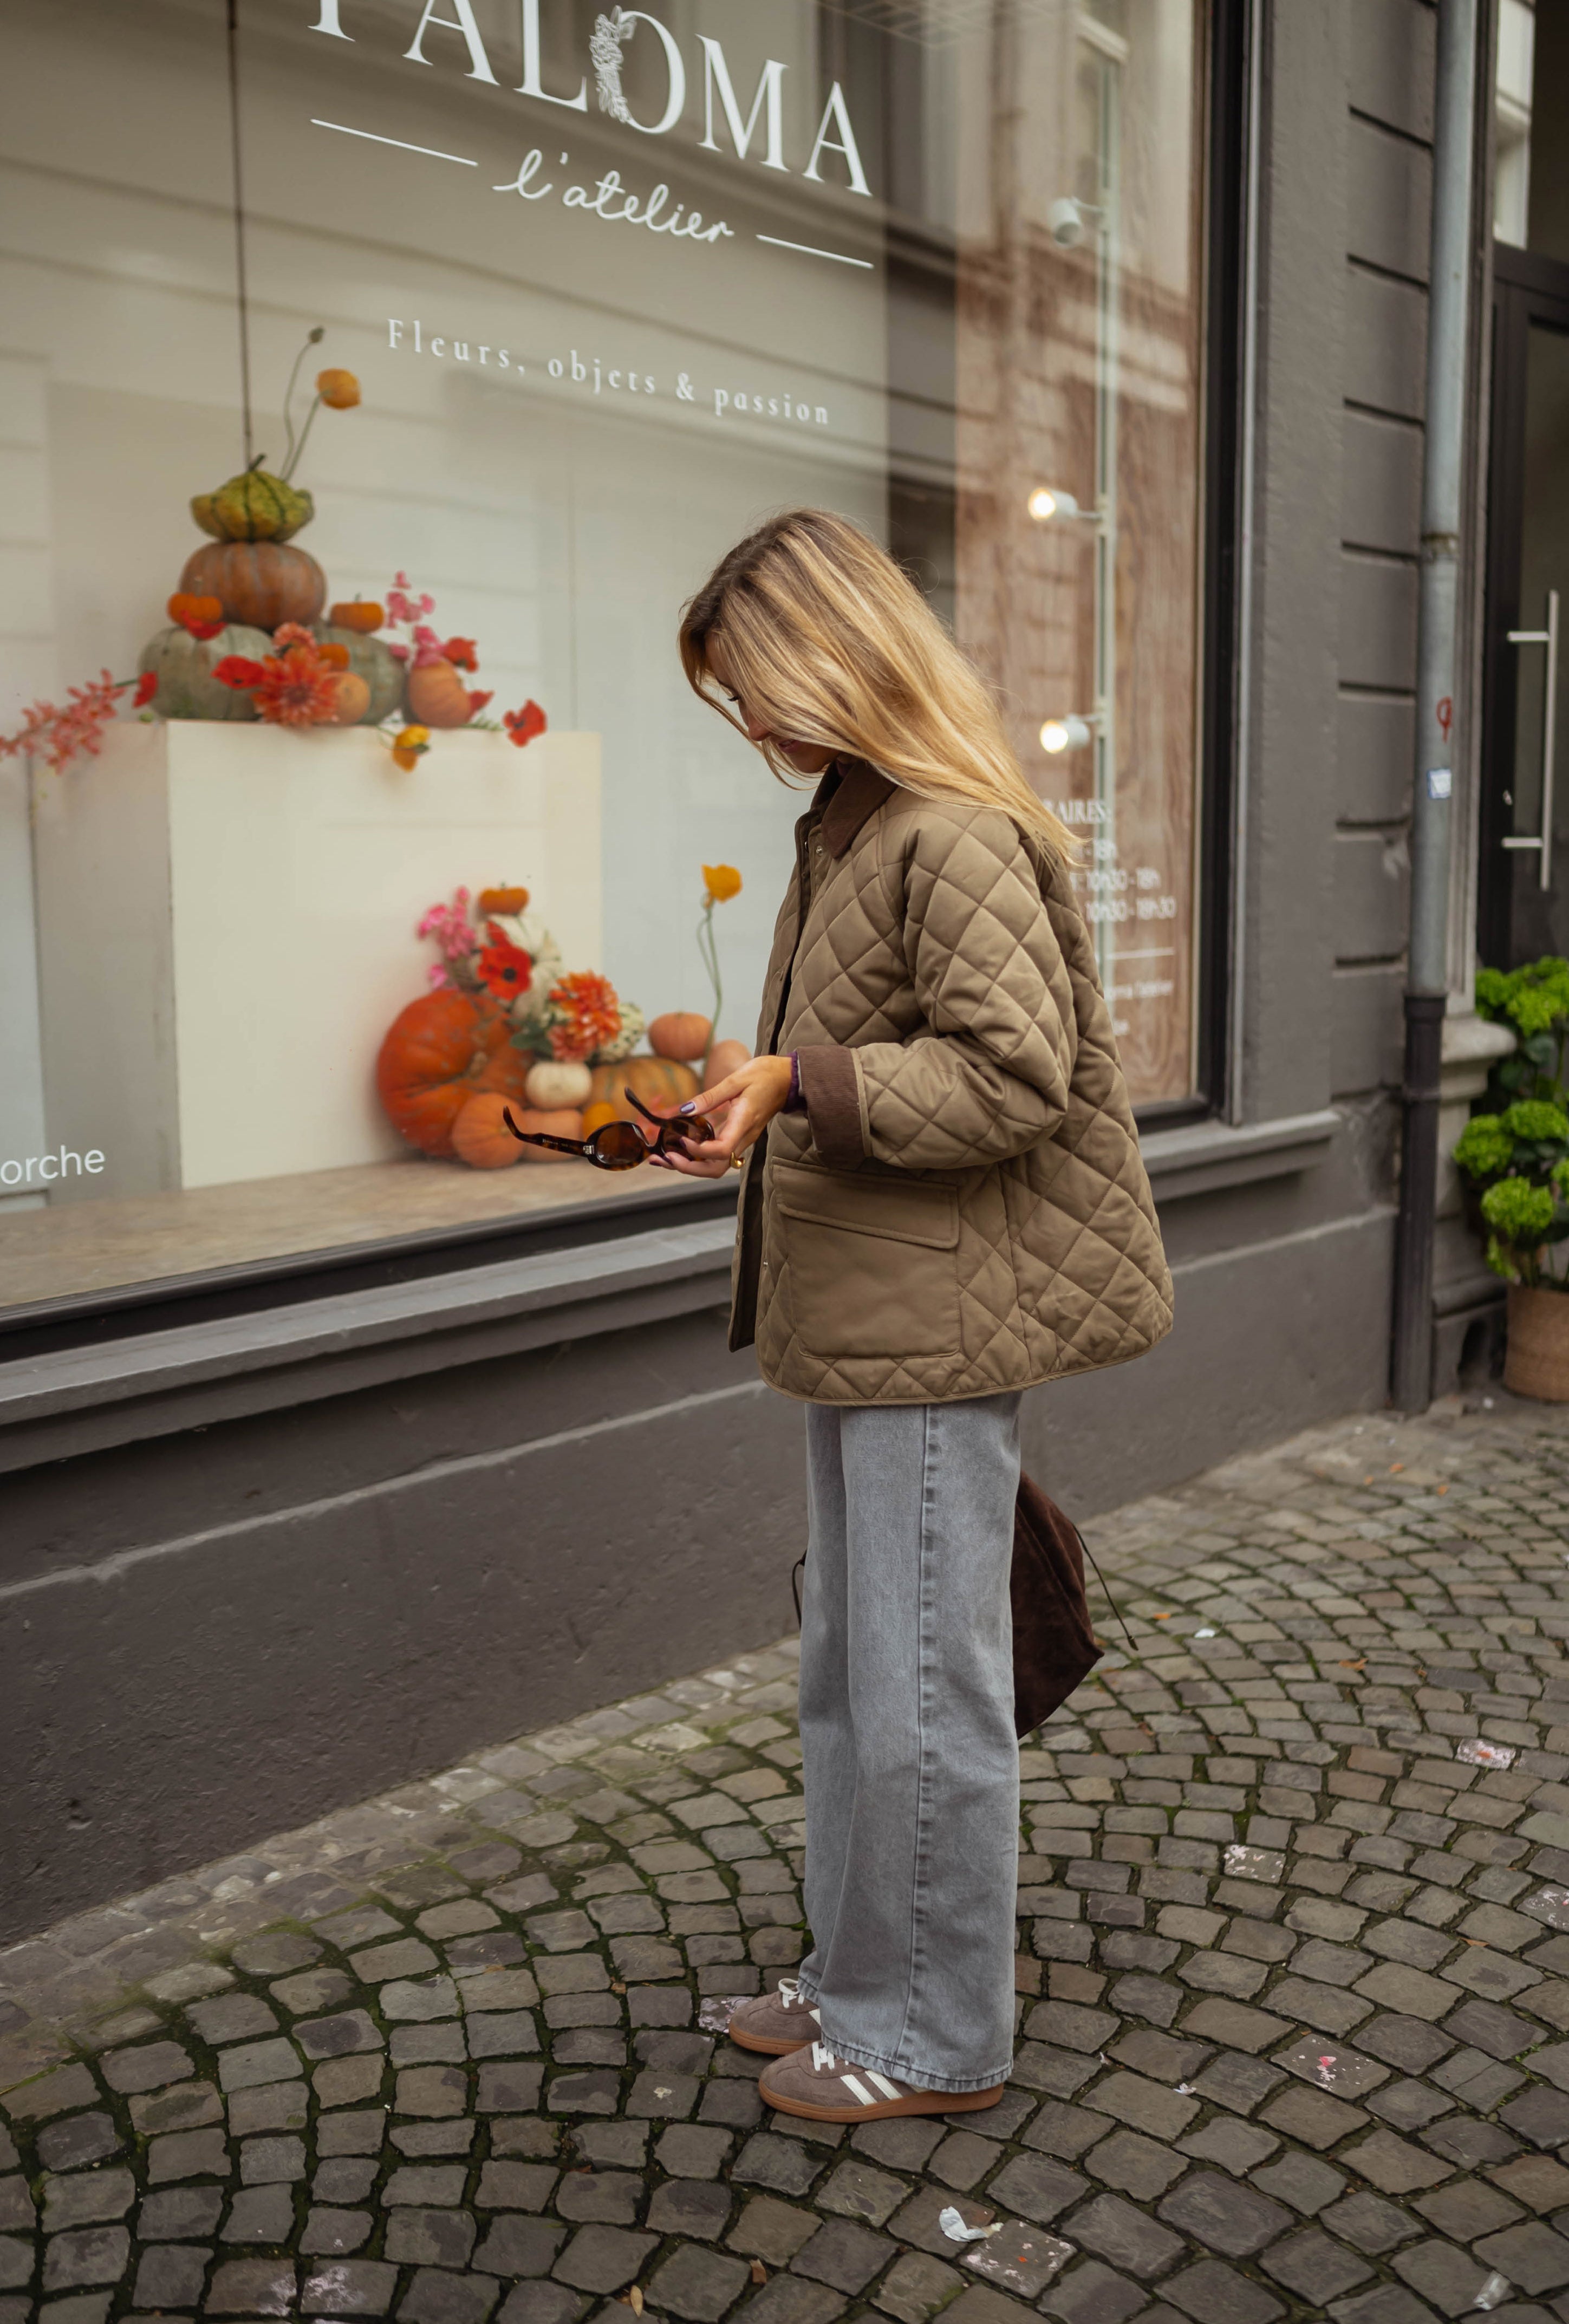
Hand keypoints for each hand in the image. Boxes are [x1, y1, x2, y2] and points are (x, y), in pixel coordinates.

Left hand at [651, 1054, 793, 1177]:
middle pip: (716, 1168)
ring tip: (665, 1157)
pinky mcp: (738, 1137)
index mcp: (743, 1122)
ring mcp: (742, 1139)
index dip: (699, 1151)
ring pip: (716, 1165)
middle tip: (665, 1159)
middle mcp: (744, 1137)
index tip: (682, 1139)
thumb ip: (710, 1096)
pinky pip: (718, 1155)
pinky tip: (681, 1147)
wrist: (787, 1078)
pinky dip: (697, 1156)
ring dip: (690, 1166)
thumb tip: (684, 1110)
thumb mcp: (735, 1079)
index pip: (721, 1151)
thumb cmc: (765, 1075)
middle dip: (689, 1168)